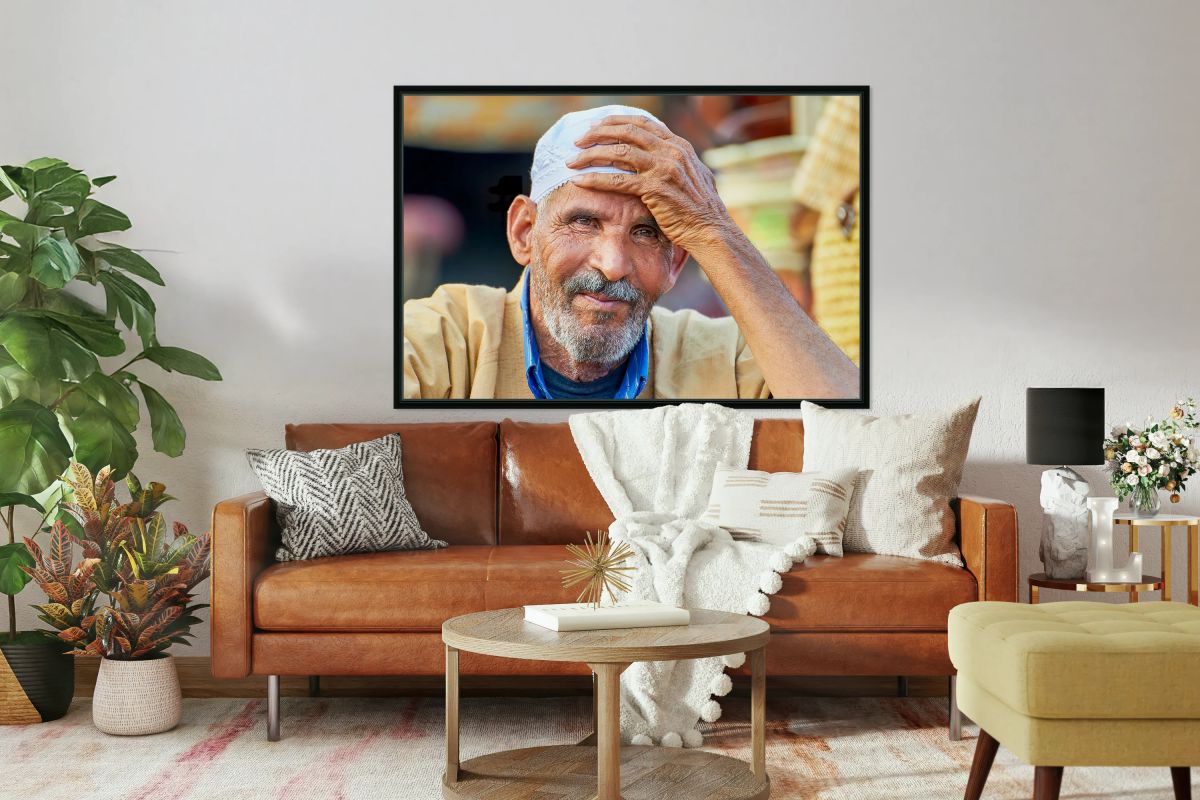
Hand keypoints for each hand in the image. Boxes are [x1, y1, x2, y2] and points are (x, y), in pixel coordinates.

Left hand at [567, 115, 733, 253]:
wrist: (711, 230)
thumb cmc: (700, 210)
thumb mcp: (693, 176)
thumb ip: (676, 162)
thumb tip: (661, 155)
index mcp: (678, 145)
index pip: (641, 123)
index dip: (615, 122)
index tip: (596, 127)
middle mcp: (671, 151)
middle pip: (626, 131)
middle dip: (597, 133)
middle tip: (578, 141)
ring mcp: (664, 168)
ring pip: (618, 151)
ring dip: (590, 154)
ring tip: (572, 161)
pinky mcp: (655, 188)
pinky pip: (617, 180)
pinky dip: (595, 179)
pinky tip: (579, 181)